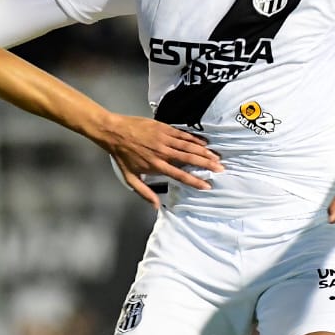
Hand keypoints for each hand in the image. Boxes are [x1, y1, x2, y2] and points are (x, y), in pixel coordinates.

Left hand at [100, 114, 223, 206]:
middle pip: (189, 159)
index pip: (179, 175)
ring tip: (216, 157)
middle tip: (220, 168)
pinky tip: (204, 143)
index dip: (194, 181)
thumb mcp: (130, 178)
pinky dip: (194, 139)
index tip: (207, 185)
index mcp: (156, 166)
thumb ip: (144, 193)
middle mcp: (163, 152)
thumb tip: (155, 206)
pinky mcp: (163, 128)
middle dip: (206, 164)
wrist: (114, 132)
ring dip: (204, 152)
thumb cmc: (122, 155)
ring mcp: (164, 139)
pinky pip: (182, 134)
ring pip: (188, 146)